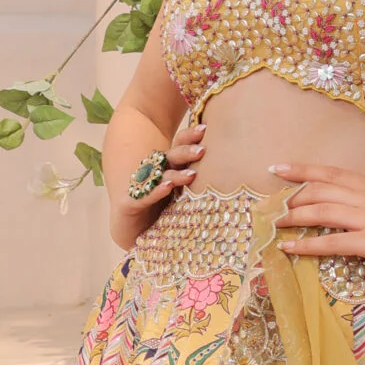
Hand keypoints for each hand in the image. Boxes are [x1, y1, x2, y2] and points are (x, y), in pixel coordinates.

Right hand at [113, 121, 205, 236]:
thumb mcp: (187, 198)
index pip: (180, 146)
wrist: (134, 235)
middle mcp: (156, 174)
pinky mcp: (130, 203)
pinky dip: (157, 191)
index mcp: (170, 168)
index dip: (190, 137)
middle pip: (172, 157)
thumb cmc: (164, 214)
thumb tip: (234, 175)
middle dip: (187, 152)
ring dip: (177, 175)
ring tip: (192, 175)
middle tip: (202, 150)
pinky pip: (145, 196)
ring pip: (161, 176)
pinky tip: (167, 186)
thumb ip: (205, 186)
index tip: (205, 129)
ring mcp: (142, 187)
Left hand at [272, 162, 364, 295]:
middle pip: (322, 189)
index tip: (279, 168)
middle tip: (268, 202)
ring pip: (323, 211)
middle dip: (291, 193)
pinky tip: (290, 247)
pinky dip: (308, 244)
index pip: (333, 174)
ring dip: (294, 216)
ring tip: (274, 223)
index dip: (304, 170)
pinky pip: (332, 242)